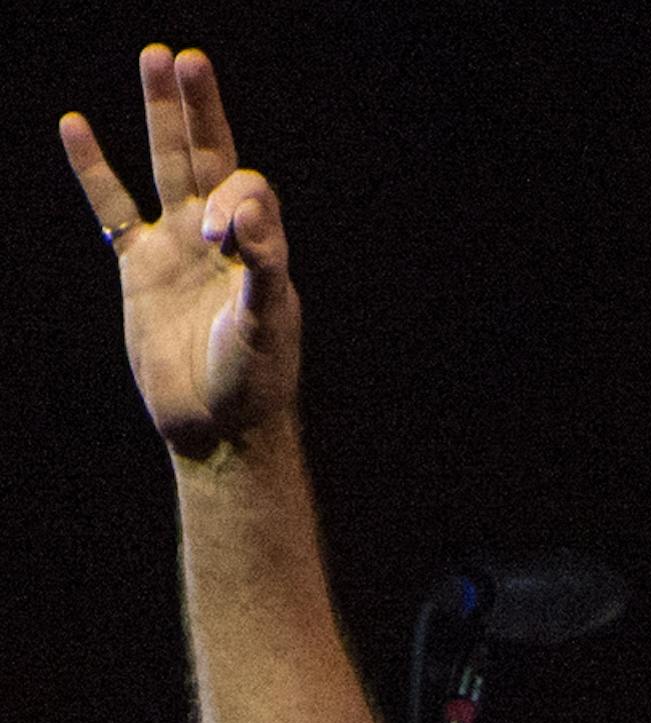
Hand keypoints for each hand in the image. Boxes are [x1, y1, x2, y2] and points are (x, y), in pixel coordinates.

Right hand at [61, 46, 298, 460]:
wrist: (217, 428)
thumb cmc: (253, 382)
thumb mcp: (266, 326)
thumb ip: (262, 266)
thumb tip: (247, 213)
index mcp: (259, 248)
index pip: (245, 190)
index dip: (233, 196)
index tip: (222, 235)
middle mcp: (220, 238)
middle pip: (210, 156)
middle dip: (199, 109)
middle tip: (188, 60)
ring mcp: (178, 247)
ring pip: (167, 167)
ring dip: (161, 116)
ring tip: (156, 58)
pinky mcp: (141, 267)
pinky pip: (113, 208)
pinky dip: (94, 170)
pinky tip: (76, 126)